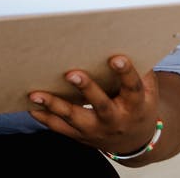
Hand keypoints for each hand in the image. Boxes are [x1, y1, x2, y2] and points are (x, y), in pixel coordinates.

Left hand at [28, 55, 159, 155]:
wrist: (134, 141)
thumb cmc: (138, 106)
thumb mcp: (148, 91)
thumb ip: (140, 69)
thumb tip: (129, 38)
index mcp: (135, 105)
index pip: (132, 88)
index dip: (125, 73)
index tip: (116, 58)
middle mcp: (115, 119)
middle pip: (101, 105)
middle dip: (86, 89)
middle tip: (70, 73)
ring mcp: (96, 129)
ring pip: (73, 118)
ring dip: (53, 105)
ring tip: (35, 94)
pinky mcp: (80, 135)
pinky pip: (59, 127)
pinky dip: (43, 117)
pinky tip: (30, 105)